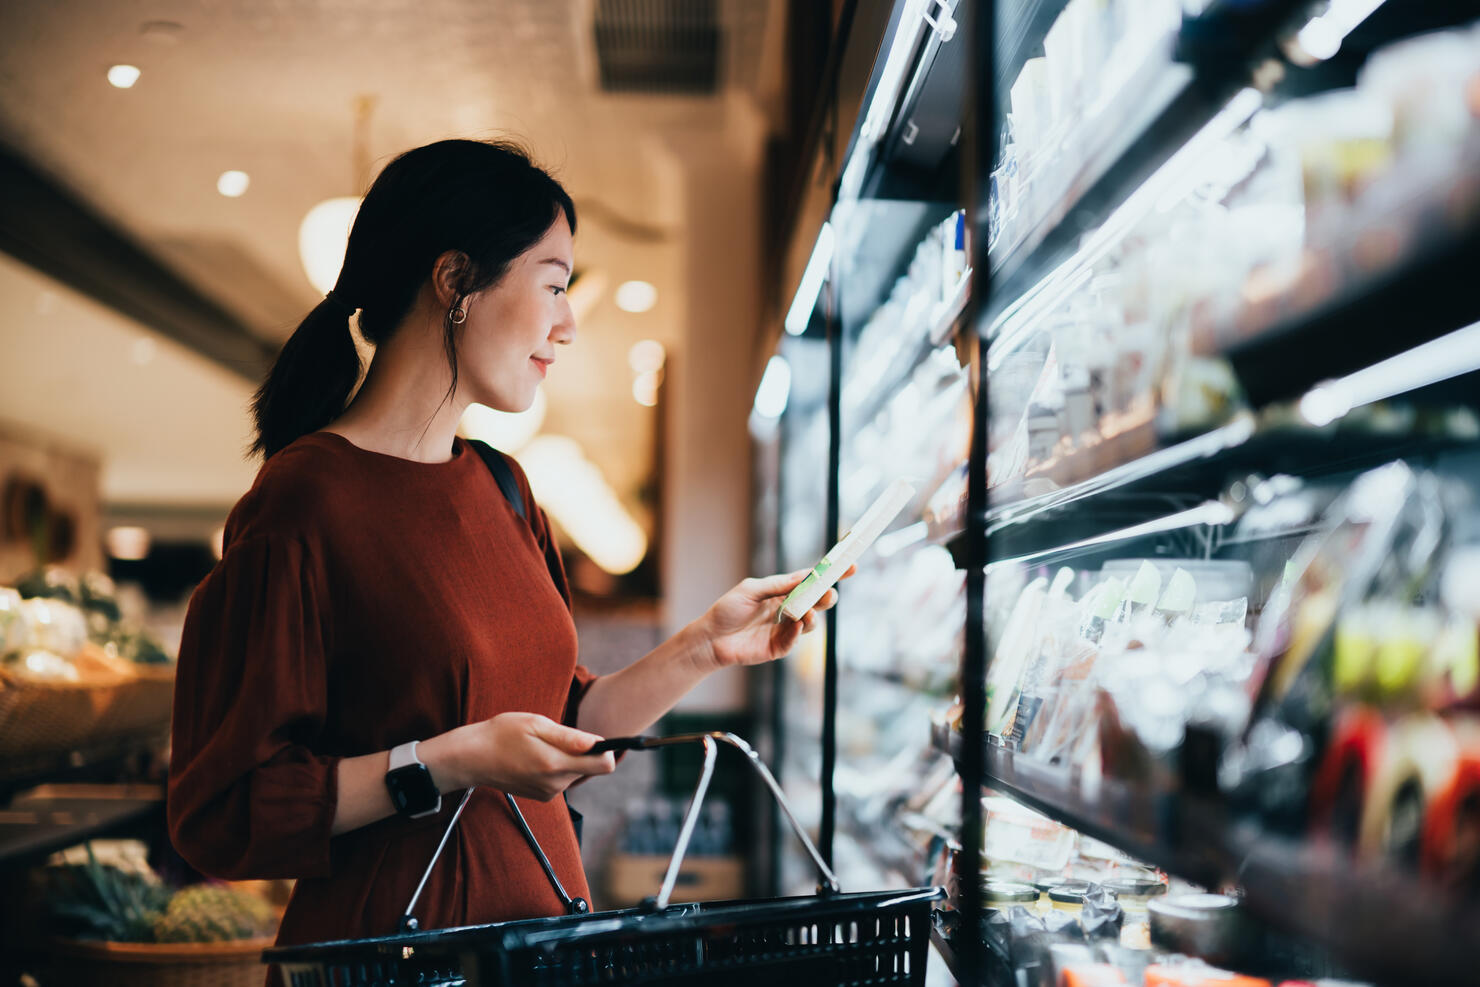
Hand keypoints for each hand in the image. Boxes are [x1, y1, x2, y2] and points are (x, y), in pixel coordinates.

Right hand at [423, 712, 615, 800]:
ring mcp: (548, 792)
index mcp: (555, 764)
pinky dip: (554, 767)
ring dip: (565, 758)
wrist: (473, 758)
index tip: (595, 738)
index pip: (604, 765)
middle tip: (553, 737)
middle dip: (580, 751)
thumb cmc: (502, 734)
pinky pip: (561, 778)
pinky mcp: (542, 796)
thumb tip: (598, 742)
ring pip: (574, 772)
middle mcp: (555, 783)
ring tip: (539, 746)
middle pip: (589, 768)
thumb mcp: (536, 725)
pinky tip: (533, 757)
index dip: (606, 750)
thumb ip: (569, 737)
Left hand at [696, 565, 855, 669]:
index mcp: (781, 592)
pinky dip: (797, 633)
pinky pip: (793, 641)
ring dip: (811, 616)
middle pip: (815, 603)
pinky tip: (796, 625)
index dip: (830, 575)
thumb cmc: (727, 610)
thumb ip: (778, 585)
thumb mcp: (751, 590)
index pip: (809, 582)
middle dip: (826, 598)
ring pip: (809, 623)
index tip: (849, 566)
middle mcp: (786, 610)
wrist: (710, 638)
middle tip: (829, 595)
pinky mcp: (778, 648)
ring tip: (807, 613)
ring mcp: (784, 630)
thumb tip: (804, 576)